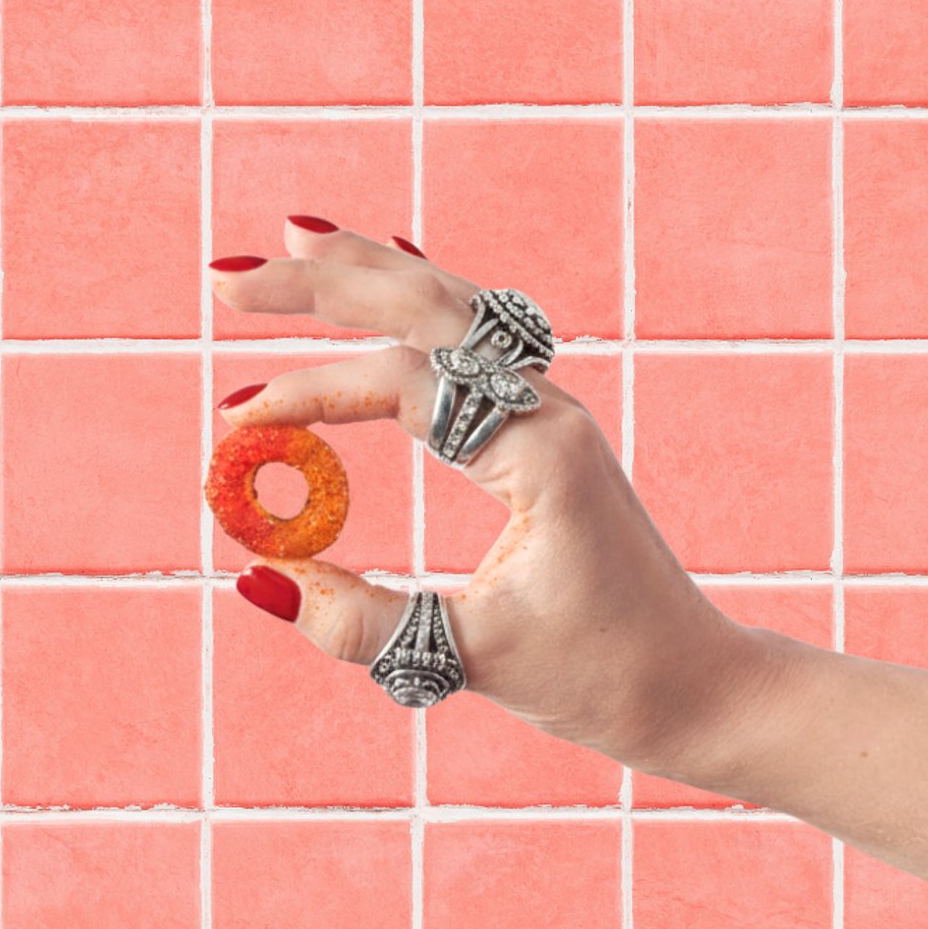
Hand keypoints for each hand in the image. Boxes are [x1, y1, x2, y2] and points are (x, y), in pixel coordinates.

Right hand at [211, 217, 772, 775]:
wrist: (700, 685)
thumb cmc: (603, 676)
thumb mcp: (471, 658)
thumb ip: (360, 622)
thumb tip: (255, 576)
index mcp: (542, 450)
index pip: (405, 382)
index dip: (312, 394)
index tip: (236, 425)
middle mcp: (550, 409)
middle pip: (426, 307)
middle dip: (323, 286)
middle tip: (227, 283)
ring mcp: (551, 411)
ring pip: (453, 307)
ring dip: (368, 274)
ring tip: (291, 242)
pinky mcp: (544, 432)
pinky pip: (476, 338)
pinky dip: (419, 299)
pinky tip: (391, 268)